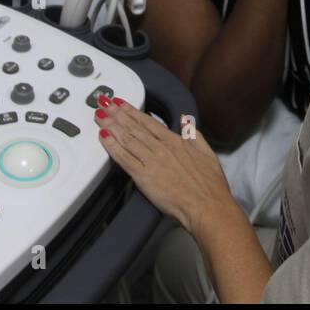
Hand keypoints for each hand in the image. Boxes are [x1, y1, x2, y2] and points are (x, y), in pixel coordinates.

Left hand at [95, 96, 237, 237]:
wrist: (207, 206)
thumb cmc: (210, 186)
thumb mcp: (207, 153)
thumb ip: (194, 134)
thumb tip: (185, 121)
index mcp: (175, 141)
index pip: (148, 122)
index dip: (132, 111)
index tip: (120, 103)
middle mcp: (161, 148)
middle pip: (133, 127)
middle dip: (116, 114)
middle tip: (103, 104)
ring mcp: (151, 161)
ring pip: (126, 139)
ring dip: (111, 125)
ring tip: (99, 115)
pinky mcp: (144, 177)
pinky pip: (124, 158)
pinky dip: (112, 146)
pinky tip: (103, 138)